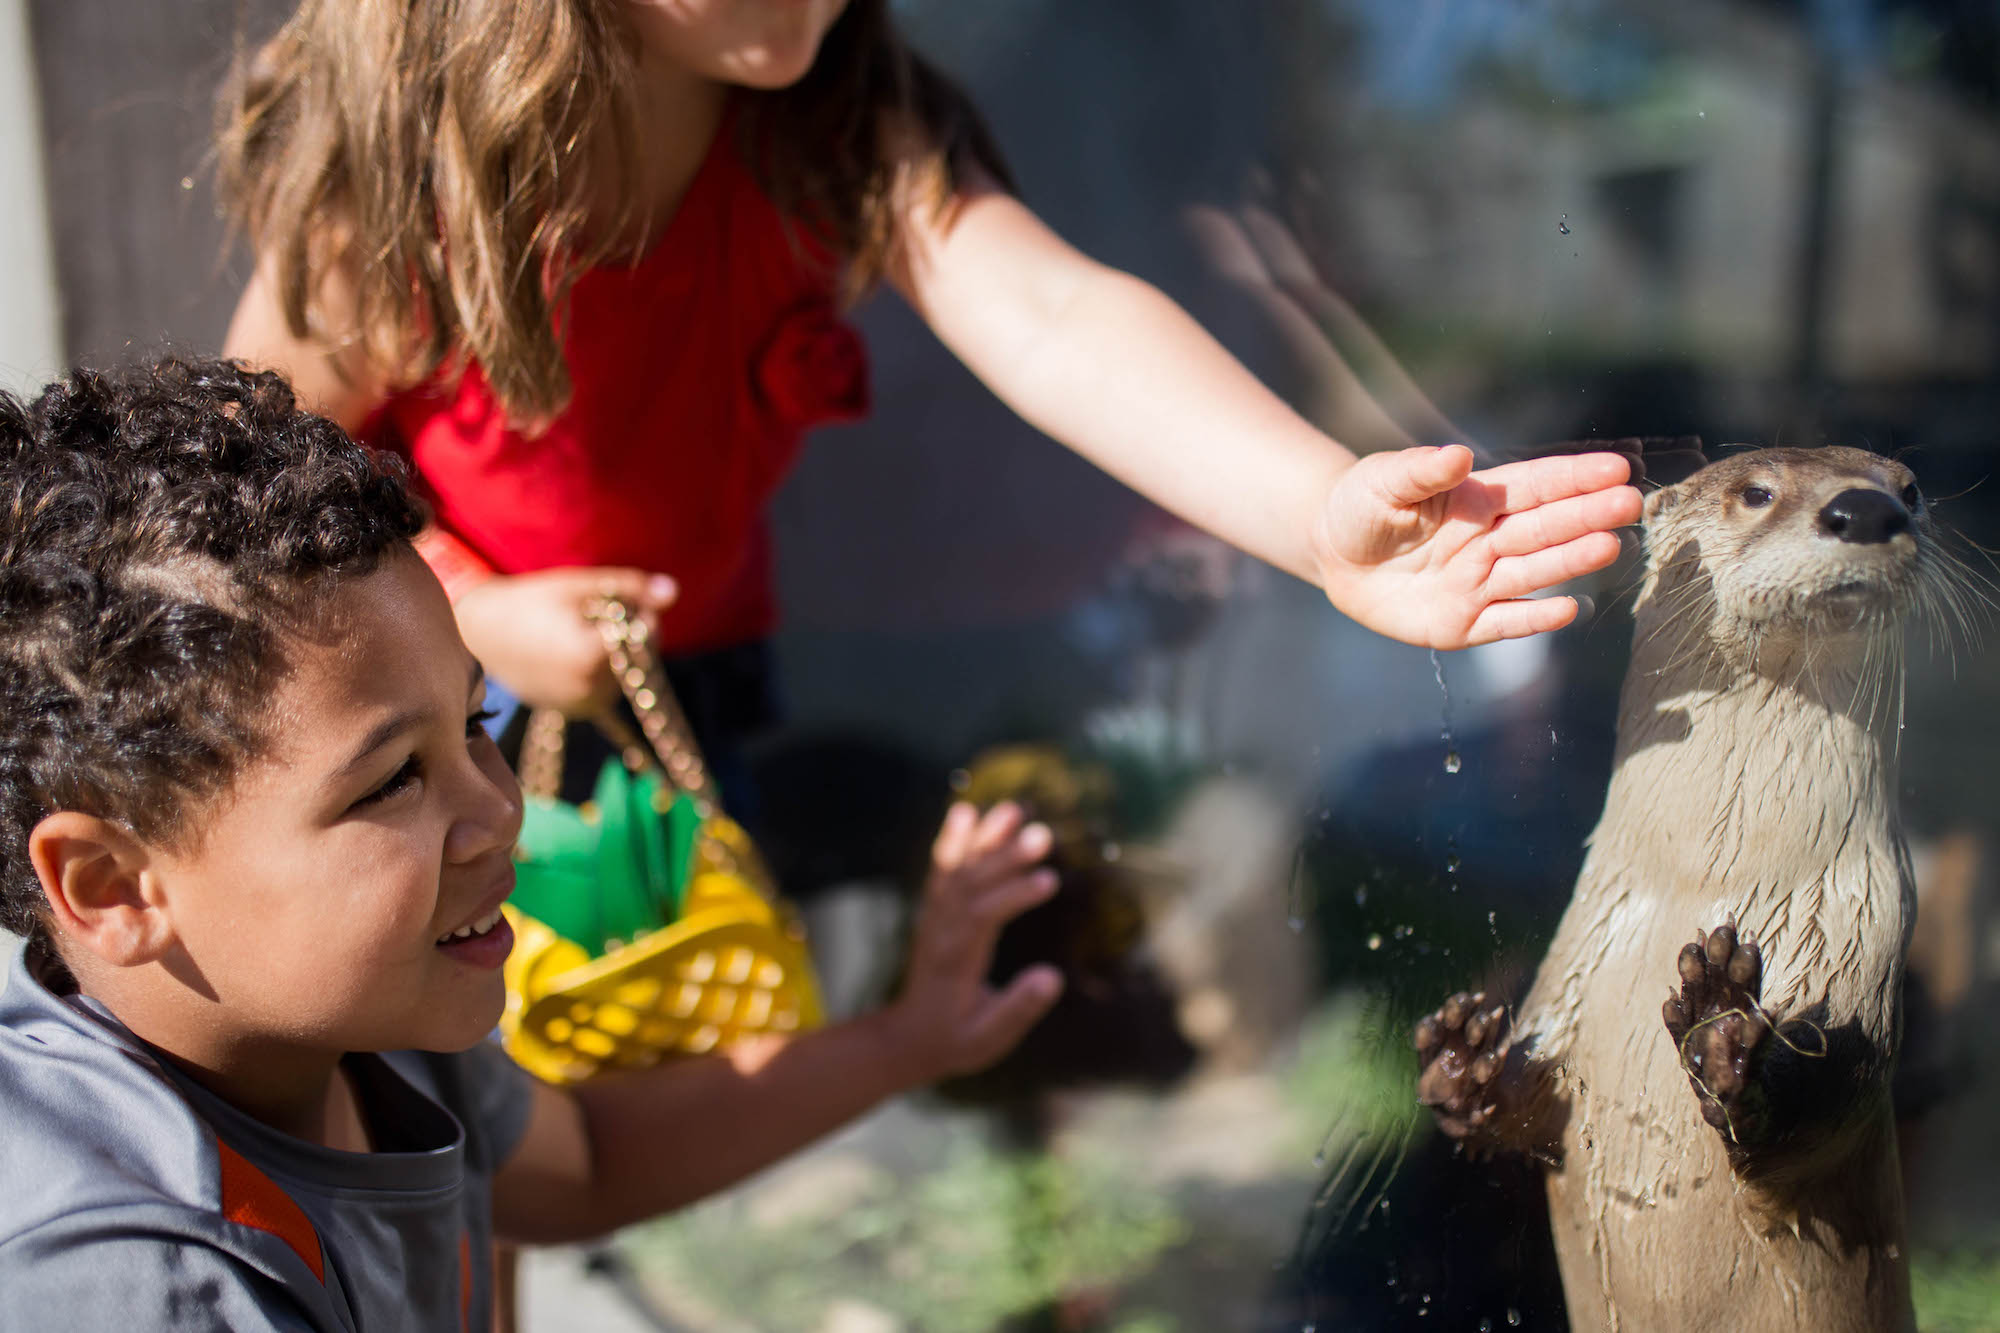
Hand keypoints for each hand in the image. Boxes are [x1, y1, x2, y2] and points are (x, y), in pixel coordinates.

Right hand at [452, 567, 676, 714]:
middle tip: (594, 614)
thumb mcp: (578, 586)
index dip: (639, 612)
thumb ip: (629, 587)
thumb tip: (674, 591)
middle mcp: (587, 690)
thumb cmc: (529, 602)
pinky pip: (606, 688)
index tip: (614, 598)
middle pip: (638, 658)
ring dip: (617, 654)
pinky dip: (602, 670)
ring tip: (580, 632)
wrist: (478, 633)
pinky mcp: (572, 711)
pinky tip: (573, 651)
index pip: (644, 635)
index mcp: (590, 658)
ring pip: (624, 676)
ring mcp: (579, 705)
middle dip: (629, 634)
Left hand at [883, 801, 1064, 1082]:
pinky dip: (953, 839)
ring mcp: (936, 918)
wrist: (908, 1037)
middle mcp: (943, 931)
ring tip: (1013, 808)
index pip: (983, 918)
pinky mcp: (936, 912)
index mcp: (957, 959)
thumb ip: (1018, 1008)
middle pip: (972, 884)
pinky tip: (966, 811)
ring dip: (984, 839)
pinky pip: (942, 869)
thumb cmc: (955, 1040)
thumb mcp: (989, 1038)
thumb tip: (1051, 977)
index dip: (1013, 896)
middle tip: (1042, 834)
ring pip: (959, 870)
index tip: (1049, 880)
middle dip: (1006, 858)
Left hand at [1312, 444, 1641, 646]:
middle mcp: (1488, 541)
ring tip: (1610, 546)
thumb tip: (1458, 455)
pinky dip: (1534, 619)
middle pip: (1545, 528)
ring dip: (1571, 560)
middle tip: (1630, 504)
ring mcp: (1480, 582)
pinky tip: (1569, 609)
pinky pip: (1505, 622)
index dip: (1575, 478)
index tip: (1616, 469)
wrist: (1334, 555)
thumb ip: (1421, 470)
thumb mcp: (1384, 481)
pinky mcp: (1463, 624)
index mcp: (1478, 500)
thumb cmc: (1364, 506)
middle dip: (1587, 516)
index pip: (1536, 486)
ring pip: (1533, 572)